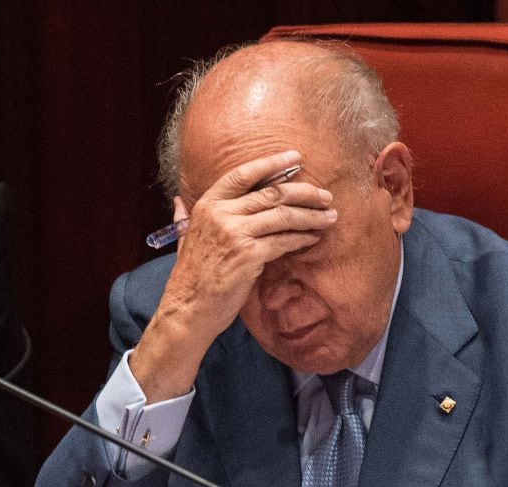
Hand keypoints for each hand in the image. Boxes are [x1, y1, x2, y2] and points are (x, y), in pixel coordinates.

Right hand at [130, 150, 335, 402]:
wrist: (189, 309)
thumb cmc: (191, 277)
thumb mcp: (185, 239)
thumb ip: (185, 217)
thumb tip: (177, 202)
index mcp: (207, 204)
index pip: (243, 174)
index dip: (272, 163)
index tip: (296, 157)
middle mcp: (221, 214)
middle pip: (272, 193)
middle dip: (304, 192)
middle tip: (326, 195)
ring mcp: (236, 233)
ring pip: (283, 216)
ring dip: (311, 216)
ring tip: (330, 217)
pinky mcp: (249, 255)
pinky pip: (284, 241)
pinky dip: (302, 238)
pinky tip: (314, 238)